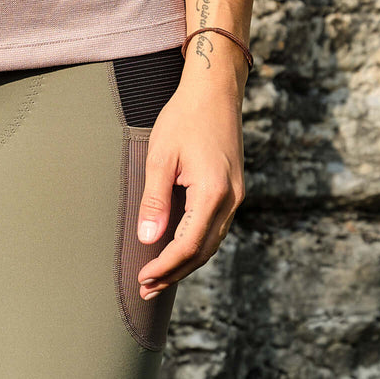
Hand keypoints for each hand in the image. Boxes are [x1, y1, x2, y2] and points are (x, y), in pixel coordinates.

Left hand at [135, 62, 244, 297]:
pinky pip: (216, 227)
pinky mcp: (233, 189)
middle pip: (203, 250)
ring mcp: (236, 195)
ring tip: (159, 276)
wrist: (215, 90)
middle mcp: (230, 199)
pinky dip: (197, 243)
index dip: (165, 266)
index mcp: (213, 193)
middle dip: (175, 272)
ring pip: (212, 242)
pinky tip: (178, 247)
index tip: (144, 278)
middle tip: (147, 289)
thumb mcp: (161, 155)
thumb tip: (147, 239)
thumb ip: (154, 199)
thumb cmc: (184, 117)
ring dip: (186, 262)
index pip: (188, 245)